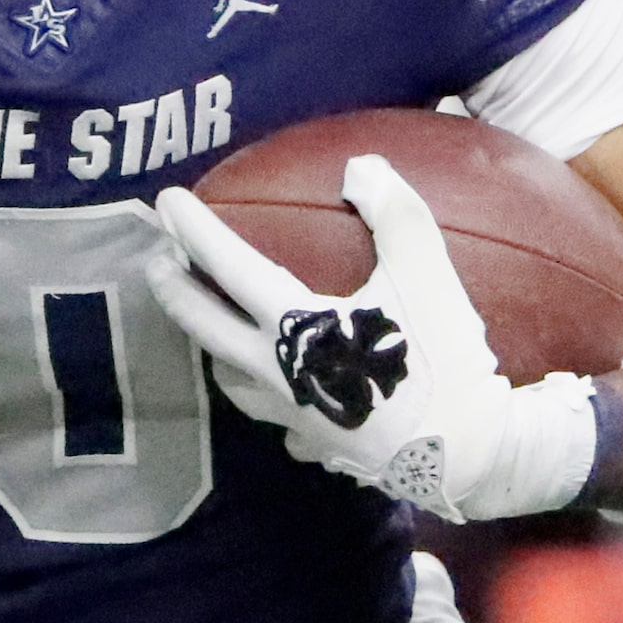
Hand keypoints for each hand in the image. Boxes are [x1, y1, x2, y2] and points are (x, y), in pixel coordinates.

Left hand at [148, 155, 596, 520]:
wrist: (467, 456)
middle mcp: (278, 372)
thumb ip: (395, 214)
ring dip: (213, 348)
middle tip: (155, 263)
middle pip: (207, 328)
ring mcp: (294, 416)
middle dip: (175, 292)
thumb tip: (361, 167)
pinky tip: (282, 394)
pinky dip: (268, 400)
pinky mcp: (320, 446)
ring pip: (233, 381)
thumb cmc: (442, 362)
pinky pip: (278, 422)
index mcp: (294, 326)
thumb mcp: (427, 275)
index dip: (195, 230)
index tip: (167, 201)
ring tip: (213, 327)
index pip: (229, 267)